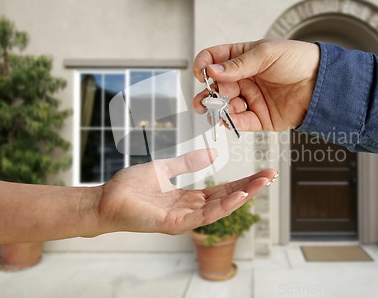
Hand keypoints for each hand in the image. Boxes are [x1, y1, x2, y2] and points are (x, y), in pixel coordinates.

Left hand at [97, 149, 276, 234]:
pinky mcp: (174, 224)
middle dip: (250, 187)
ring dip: (242, 195)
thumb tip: (214, 154)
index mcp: (188, 198)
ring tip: (262, 183)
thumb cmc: (130, 187)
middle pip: (226, 197)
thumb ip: (189, 163)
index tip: (261, 171)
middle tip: (271, 175)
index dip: (242, 180)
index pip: (222, 189)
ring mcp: (184, 219)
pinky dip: (222, 206)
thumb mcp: (165, 168)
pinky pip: (203, 215)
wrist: (106, 199)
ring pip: (220, 207)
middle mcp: (190, 210)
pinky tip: (238, 195)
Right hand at [193, 39, 319, 130]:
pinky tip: (228, 120)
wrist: (322, 82)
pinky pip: (241, 122)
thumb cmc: (298, 60)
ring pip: (226, 106)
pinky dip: (232, 123)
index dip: (204, 65)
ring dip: (218, 109)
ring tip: (216, 110)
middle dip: (207, 94)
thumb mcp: (266, 53)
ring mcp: (251, 98)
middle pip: (217, 87)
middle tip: (204, 99)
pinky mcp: (260, 117)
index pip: (215, 60)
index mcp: (244, 58)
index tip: (201, 73)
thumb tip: (212, 71)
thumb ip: (238, 64)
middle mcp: (244, 79)